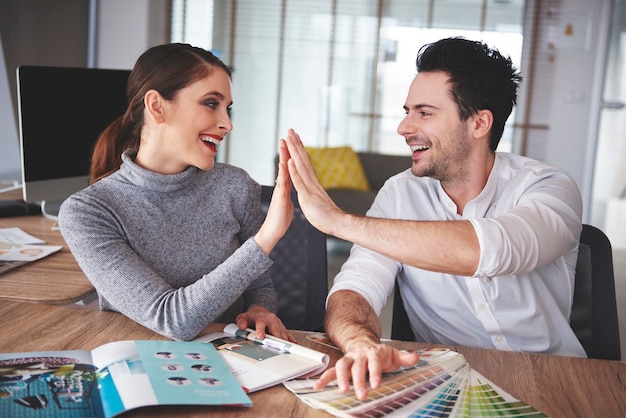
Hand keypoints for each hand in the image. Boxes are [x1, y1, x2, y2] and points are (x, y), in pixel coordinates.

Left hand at [235, 306, 296, 341]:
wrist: (260, 311)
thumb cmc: (252, 317)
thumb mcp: (243, 317)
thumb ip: (241, 321)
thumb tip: (242, 326)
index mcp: (261, 317)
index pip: (261, 323)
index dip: (260, 330)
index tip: (260, 336)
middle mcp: (271, 319)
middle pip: (275, 329)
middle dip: (276, 338)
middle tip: (277, 346)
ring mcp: (278, 323)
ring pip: (282, 332)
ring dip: (284, 340)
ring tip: (285, 349)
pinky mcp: (282, 327)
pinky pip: (287, 333)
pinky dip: (290, 339)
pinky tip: (293, 343)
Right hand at [254, 138, 293, 253]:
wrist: (273, 232)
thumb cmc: (280, 219)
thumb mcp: (287, 202)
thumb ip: (287, 193)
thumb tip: (288, 188)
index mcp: (287, 186)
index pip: (290, 166)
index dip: (292, 154)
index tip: (294, 142)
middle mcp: (283, 185)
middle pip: (285, 164)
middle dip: (286, 149)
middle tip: (287, 134)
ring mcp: (280, 190)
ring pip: (282, 170)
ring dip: (283, 156)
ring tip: (283, 142)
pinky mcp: (280, 197)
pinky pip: (282, 182)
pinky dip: (283, 172)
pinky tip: (283, 163)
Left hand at [283, 129, 343, 234]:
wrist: (336, 223)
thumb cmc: (326, 214)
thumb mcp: (316, 199)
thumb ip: (313, 190)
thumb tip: (311, 186)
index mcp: (312, 182)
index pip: (304, 162)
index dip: (299, 150)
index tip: (295, 137)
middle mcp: (311, 181)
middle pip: (302, 159)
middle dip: (296, 144)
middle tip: (291, 130)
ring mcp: (309, 187)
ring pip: (300, 166)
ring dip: (294, 152)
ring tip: (289, 138)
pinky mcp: (307, 196)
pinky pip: (299, 182)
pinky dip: (294, 171)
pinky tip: (290, 161)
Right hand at [313, 343, 419, 399]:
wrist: (363, 343)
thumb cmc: (379, 353)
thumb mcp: (394, 354)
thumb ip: (405, 357)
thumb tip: (415, 357)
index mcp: (373, 353)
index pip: (374, 362)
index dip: (375, 373)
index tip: (376, 384)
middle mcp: (359, 355)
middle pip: (358, 366)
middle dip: (359, 380)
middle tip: (362, 394)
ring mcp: (349, 359)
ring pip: (342, 366)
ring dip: (342, 378)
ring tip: (344, 390)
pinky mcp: (341, 365)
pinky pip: (331, 371)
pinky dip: (324, 378)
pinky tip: (318, 386)